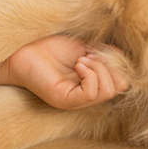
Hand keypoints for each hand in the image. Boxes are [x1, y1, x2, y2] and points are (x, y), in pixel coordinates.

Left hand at [0, 36, 129, 109]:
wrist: (25, 49)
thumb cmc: (51, 48)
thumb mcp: (85, 48)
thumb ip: (104, 54)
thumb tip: (122, 57)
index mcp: (91, 84)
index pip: (121, 84)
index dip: (118, 65)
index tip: (101, 51)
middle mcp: (84, 96)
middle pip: (118, 88)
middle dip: (110, 67)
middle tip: (91, 55)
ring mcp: (74, 100)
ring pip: (106, 92)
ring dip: (99, 69)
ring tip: (82, 59)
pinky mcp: (63, 100)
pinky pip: (90, 94)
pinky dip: (90, 75)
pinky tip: (78, 64)